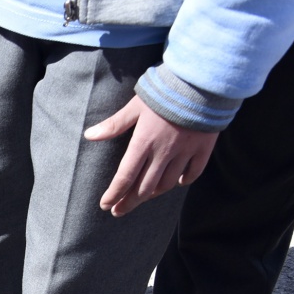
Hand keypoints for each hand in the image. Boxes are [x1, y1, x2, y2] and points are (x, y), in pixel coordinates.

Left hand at [84, 96, 218, 216]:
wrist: (201, 82)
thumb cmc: (164, 92)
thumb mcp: (135, 106)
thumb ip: (114, 124)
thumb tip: (89, 135)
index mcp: (143, 143)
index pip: (125, 177)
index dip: (114, 194)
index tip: (106, 205)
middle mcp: (163, 153)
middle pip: (144, 187)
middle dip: (129, 202)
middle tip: (119, 211)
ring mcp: (185, 152)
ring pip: (167, 184)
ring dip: (152, 194)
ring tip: (142, 198)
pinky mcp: (203, 148)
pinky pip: (193, 173)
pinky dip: (183, 181)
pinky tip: (176, 183)